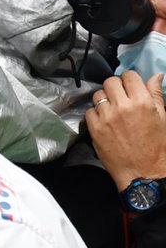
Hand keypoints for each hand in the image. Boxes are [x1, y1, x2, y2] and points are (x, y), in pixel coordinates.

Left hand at [87, 70, 165, 190]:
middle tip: (120, 96)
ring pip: (97, 95)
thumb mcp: (163, 117)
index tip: (130, 86)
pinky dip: (96, 113)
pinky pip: (89, 112)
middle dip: (115, 86)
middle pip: (110, 82)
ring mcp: (106, 118)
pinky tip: (105, 120)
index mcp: (142, 102)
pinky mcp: (95, 130)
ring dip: (104, 99)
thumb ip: (156, 94)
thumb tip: (156, 76)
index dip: (130, 79)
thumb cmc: (157, 146)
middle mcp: (122, 107)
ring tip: (112, 108)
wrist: (143, 171)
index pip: (129, 76)